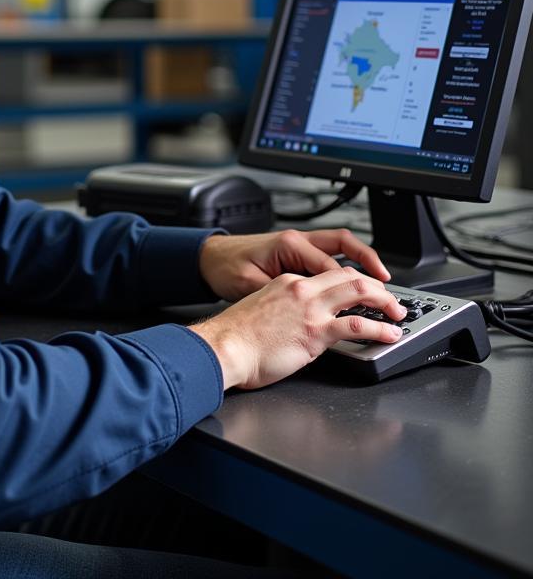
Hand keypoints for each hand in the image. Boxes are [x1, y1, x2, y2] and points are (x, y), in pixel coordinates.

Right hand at [190, 268, 405, 389]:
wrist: (224, 347)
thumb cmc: (235, 337)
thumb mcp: (263, 312)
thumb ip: (286, 313)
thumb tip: (300, 328)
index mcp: (287, 282)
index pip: (328, 275)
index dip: (351, 284)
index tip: (363, 294)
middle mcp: (300, 288)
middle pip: (349, 276)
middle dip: (375, 287)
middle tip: (389, 299)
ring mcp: (309, 308)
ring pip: (358, 292)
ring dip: (384, 303)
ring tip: (397, 314)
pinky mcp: (315, 331)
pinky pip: (356, 325)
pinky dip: (378, 328)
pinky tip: (389, 334)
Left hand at [198, 227, 390, 301]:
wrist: (208, 261)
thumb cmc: (225, 268)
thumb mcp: (250, 284)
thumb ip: (281, 296)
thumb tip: (306, 312)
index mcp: (289, 245)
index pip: (331, 267)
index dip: (352, 288)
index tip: (369, 306)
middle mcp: (296, 242)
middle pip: (344, 248)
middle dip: (370, 266)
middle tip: (389, 289)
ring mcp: (297, 247)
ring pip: (339, 250)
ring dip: (361, 264)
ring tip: (381, 283)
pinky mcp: (294, 255)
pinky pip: (326, 258)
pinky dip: (343, 268)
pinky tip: (352, 283)